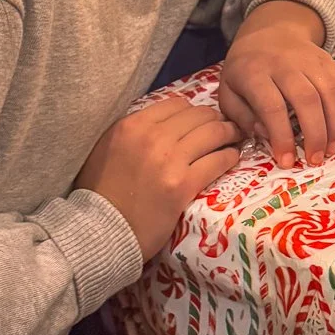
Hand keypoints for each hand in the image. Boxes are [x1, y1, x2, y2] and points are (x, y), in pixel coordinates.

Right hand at [76, 95, 242, 261]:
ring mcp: (169, 160)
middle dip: (215, 119)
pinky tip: (232, 158)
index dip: (193, 112)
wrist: (100, 231)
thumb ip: (133, 132)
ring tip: (234, 139)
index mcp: (131, 124)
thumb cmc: (100, 193)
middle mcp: (151, 136)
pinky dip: (230, 157)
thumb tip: (164, 123)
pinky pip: (218, 161)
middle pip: (199, 115)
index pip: (176, 104)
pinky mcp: (183, 185)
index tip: (200, 121)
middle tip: (224, 128)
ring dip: (229, 134)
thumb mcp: (108, 148)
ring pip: (213, 133)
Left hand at [216, 0, 334, 169]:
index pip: (272, 107)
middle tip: (315, 160)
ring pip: (329, 93)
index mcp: (254, 73)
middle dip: (314, 135)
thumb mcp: (229, 92)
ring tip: (331, 150)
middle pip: (306, 100)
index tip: (286, 161)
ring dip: (334, 126)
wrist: (269, 32)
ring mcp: (310, 60)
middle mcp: (284, 64)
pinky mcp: (328, 61)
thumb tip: (266, 135)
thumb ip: (242, 117)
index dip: (281, 137)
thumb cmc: (246, 70)